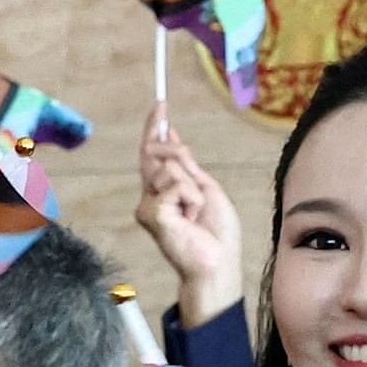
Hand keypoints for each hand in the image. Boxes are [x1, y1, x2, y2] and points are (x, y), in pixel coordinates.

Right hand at [134, 103, 244, 328]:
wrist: (217, 262)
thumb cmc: (215, 234)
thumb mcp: (207, 188)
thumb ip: (186, 165)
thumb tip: (171, 135)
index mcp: (165, 189)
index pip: (154, 152)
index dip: (155, 127)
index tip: (160, 104)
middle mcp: (151, 195)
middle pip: (158, 153)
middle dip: (180, 156)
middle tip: (197, 189)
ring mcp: (148, 205)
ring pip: (169, 168)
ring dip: (193, 188)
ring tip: (196, 213)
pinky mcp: (151, 214)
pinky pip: (175, 186)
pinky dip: (191, 199)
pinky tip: (190, 219)